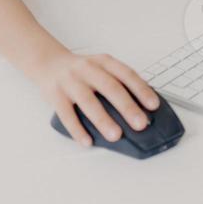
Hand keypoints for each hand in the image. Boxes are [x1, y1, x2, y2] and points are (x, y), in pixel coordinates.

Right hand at [34, 51, 160, 146]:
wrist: (49, 62)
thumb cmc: (82, 70)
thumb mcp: (101, 67)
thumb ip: (117, 81)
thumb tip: (140, 107)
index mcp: (103, 62)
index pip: (126, 74)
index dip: (141, 89)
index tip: (153, 105)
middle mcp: (87, 69)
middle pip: (109, 87)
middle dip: (126, 107)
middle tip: (140, 124)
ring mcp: (70, 82)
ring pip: (88, 101)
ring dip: (103, 120)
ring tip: (116, 135)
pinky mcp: (55, 95)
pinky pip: (66, 114)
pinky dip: (77, 129)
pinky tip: (87, 141)